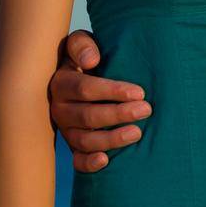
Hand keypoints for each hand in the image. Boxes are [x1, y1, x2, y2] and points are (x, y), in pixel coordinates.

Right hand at [48, 30, 150, 171]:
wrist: (76, 74)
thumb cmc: (83, 57)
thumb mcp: (79, 43)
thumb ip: (82, 46)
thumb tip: (91, 61)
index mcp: (61, 83)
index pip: (86, 89)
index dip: (113, 91)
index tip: (139, 92)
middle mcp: (59, 109)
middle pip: (88, 116)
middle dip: (119, 114)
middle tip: (146, 110)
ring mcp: (65, 129)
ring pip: (84, 140)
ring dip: (111, 139)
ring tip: (137, 133)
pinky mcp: (72, 145)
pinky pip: (76, 159)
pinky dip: (89, 163)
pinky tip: (107, 160)